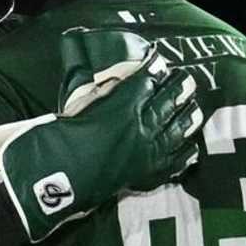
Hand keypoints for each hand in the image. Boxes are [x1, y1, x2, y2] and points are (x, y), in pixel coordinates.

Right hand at [0, 29, 202, 241]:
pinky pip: (172, 164)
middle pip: (167, 103)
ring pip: (176, 131)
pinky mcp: (144, 176)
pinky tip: (190, 149)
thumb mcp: (74, 109)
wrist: (51, 183)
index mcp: (122, 108)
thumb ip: (97, 98)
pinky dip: (183, 154)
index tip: (158, 62)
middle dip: (178, 89)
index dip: (153, 70)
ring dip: (187, 118)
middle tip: (186, 80)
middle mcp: (141, 129)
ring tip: (194, 108)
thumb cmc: (55, 141)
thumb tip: (109, 90)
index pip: (145, 82)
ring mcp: (146, 154)